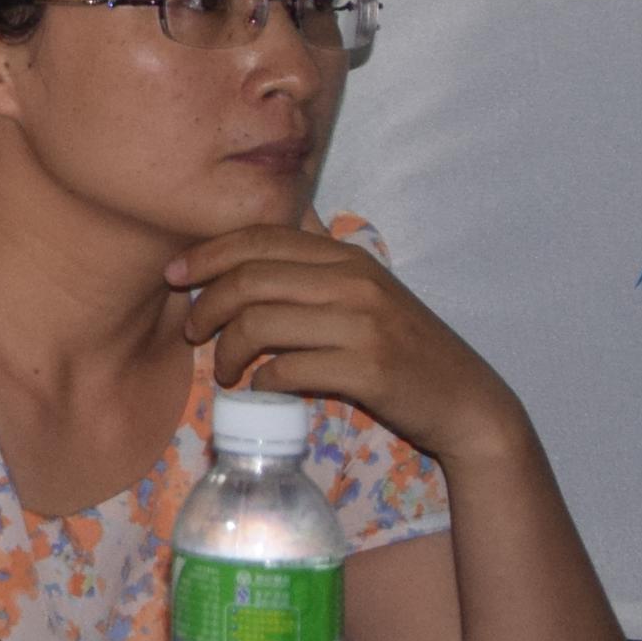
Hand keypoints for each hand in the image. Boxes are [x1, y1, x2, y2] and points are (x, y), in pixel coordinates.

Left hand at [172, 224, 520, 472]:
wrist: (466, 401)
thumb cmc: (402, 348)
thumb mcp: (364, 294)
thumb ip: (315, 270)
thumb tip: (248, 250)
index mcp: (347, 257)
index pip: (258, 239)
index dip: (207, 254)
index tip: (175, 276)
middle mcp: (354, 282)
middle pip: (249, 280)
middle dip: (206, 305)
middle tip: (192, 331)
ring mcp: (363, 324)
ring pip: (260, 325)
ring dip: (226, 351)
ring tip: (223, 370)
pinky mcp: (368, 368)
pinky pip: (287, 369)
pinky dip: (262, 380)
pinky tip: (261, 387)